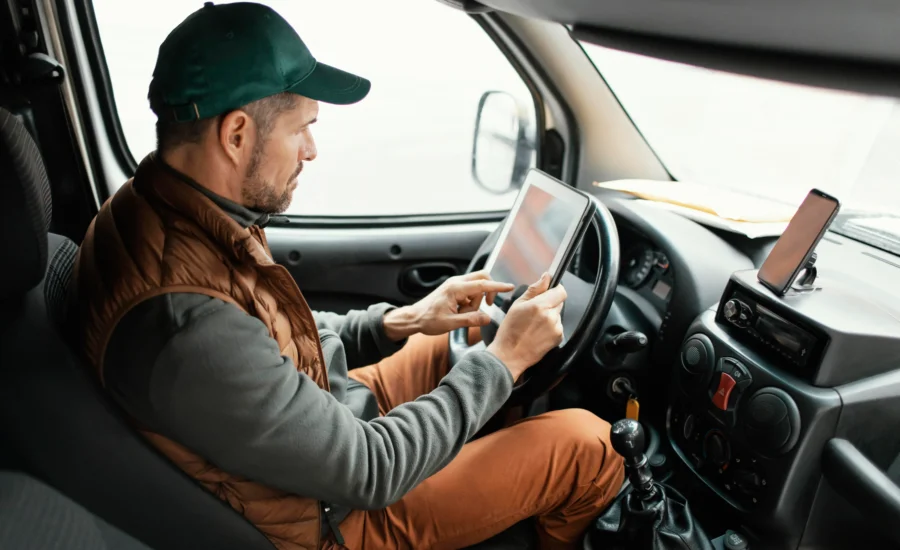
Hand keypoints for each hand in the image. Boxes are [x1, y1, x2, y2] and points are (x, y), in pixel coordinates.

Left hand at [383, 271, 514, 339]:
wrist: (414, 318)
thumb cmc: (428, 320)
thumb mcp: (450, 324)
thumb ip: (470, 320)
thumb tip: (487, 318)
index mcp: (455, 288)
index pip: (482, 285)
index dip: (497, 287)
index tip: (509, 287)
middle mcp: (456, 283)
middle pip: (482, 278)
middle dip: (488, 292)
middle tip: (487, 305)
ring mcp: (455, 285)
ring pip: (477, 287)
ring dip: (476, 300)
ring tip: (463, 313)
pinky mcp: (454, 289)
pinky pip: (470, 292)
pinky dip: (470, 302)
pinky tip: (460, 312)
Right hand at [486, 273, 566, 380]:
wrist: (510, 355)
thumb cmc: (510, 332)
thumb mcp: (517, 305)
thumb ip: (534, 289)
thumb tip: (546, 277)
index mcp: (540, 306)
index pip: (561, 291)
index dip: (555, 289)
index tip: (549, 291)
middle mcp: (551, 317)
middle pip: (559, 302)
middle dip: (550, 303)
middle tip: (535, 312)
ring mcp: (556, 328)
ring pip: (558, 314)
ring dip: (550, 316)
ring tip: (534, 325)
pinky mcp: (559, 338)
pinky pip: (558, 326)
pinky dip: (551, 327)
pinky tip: (538, 332)